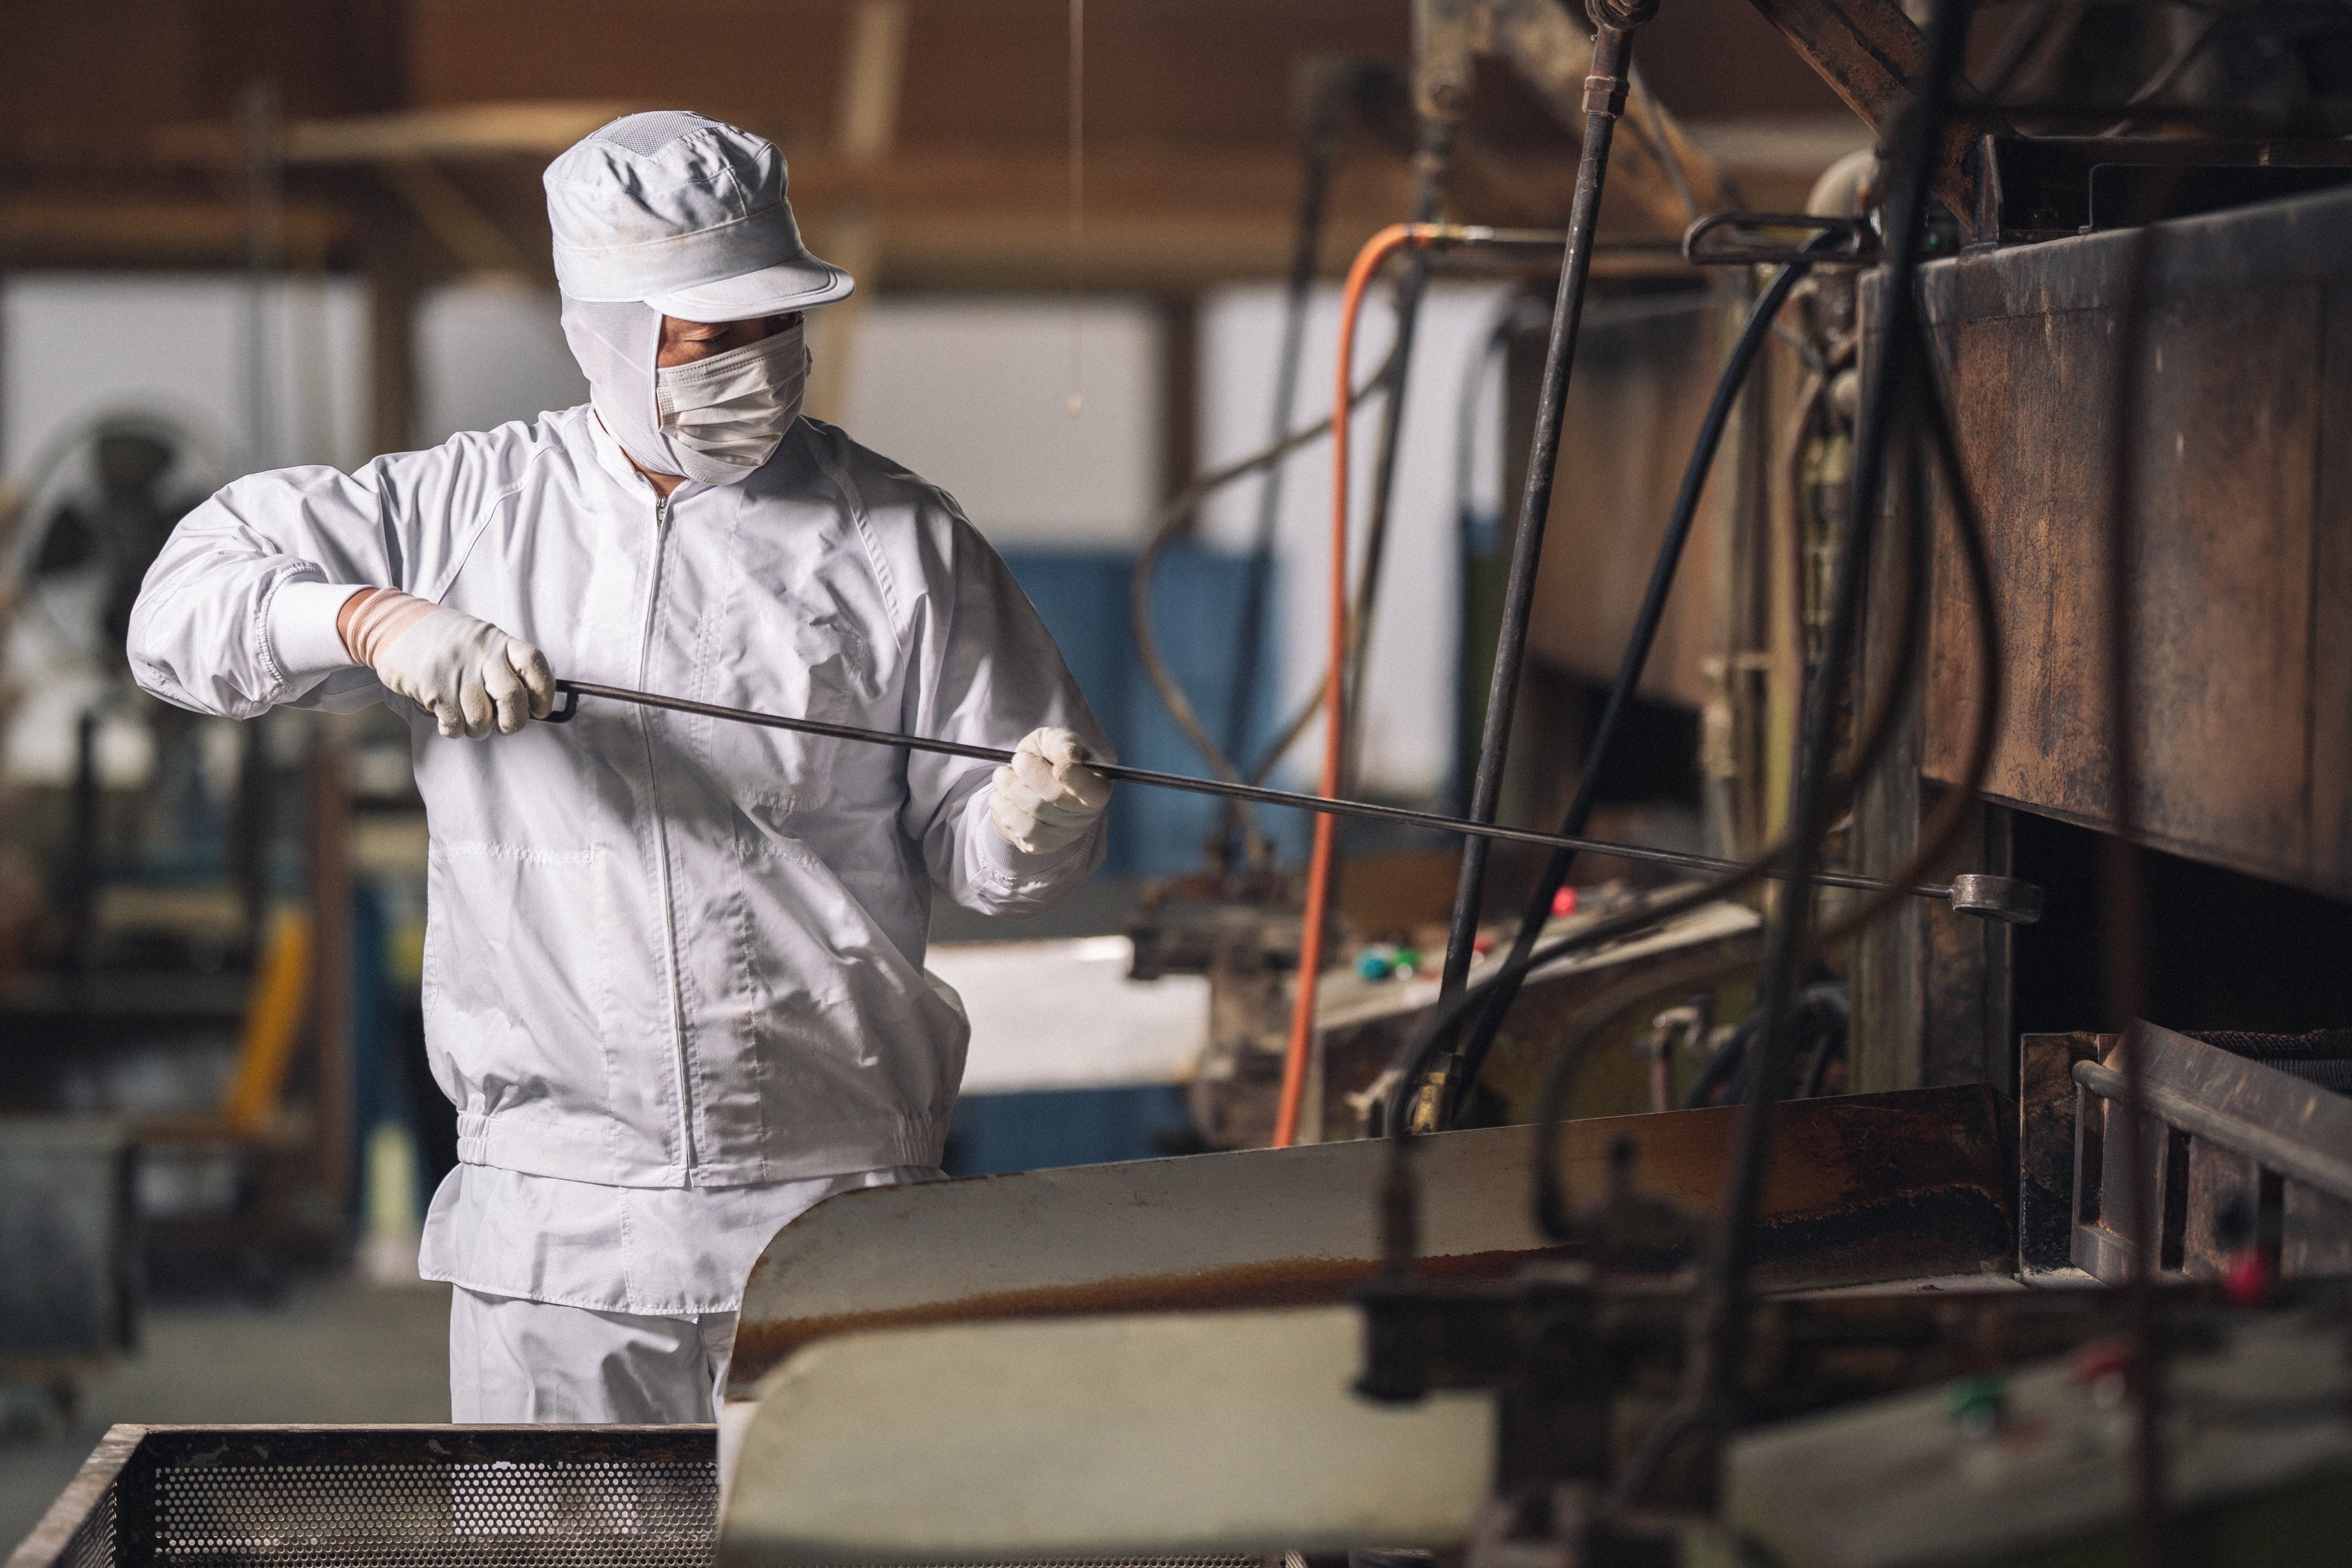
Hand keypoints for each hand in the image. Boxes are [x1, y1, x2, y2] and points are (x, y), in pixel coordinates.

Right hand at [365, 600, 554, 738]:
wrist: (394, 625)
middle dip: (514, 722)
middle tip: (507, 726)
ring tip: (468, 719)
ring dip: (478, 729)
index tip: (541, 709)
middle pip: (512, 697)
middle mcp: (480, 654)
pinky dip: (454, 730)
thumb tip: (529, 705)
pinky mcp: (432, 688)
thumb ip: (504, 665)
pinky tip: (448, 719)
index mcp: (497, 641)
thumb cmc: (445, 641)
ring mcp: (456, 671)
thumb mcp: (480, 640)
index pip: (533, 663)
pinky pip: (454, 725)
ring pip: (482, 719)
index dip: (544, 692)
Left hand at [987, 727, 1110, 854]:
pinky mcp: (1043, 844)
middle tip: (1017, 759)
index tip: (1056, 766)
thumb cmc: (1047, 756)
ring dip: (1010, 788)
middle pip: (1055, 797)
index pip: (1093, 790)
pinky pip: (1020, 828)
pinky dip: (1004, 807)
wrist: (1027, 780)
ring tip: (1004, 775)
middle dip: (1028, 772)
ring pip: (1033, 812)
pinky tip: (1003, 796)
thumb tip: (1071, 756)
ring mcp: (1066, 833)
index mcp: (1098, 785)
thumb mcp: (1053, 740)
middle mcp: (1087, 814)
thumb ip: (1061, 743)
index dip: (1073, 777)